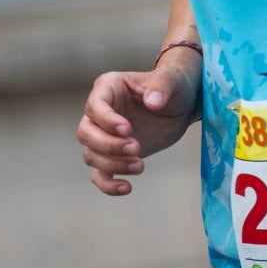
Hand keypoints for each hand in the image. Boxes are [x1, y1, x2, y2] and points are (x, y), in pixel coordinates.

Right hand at [77, 55, 199, 195]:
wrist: (181, 105)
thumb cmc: (174, 85)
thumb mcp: (172, 79)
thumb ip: (162, 85)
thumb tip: (153, 102)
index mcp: (108, 87)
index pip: (95, 105)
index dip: (107, 120)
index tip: (128, 130)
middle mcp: (100, 112)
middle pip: (86, 133)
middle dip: (108, 145)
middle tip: (136, 148)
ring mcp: (104, 135)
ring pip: (91, 155)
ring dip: (112, 164)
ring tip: (140, 165)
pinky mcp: (114, 156)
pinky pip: (99, 174)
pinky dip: (108, 185)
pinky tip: (127, 188)